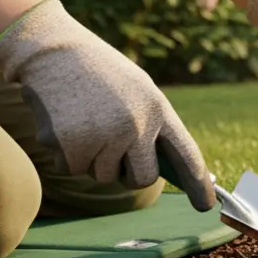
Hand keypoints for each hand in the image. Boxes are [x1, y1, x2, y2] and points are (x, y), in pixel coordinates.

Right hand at [0, 0, 215, 210]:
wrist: (52, 51)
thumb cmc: (98, 73)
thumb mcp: (137, 90)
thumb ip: (151, 124)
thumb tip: (163, 167)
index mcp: (158, 109)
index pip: (186, 154)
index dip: (198, 184)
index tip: (205, 206)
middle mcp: (137, 126)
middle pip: (142, 178)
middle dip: (129, 173)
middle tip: (113, 148)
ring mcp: (105, 137)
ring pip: (104, 176)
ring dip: (92, 158)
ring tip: (84, 120)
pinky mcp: (73, 146)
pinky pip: (74, 170)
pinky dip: (66, 154)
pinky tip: (64, 123)